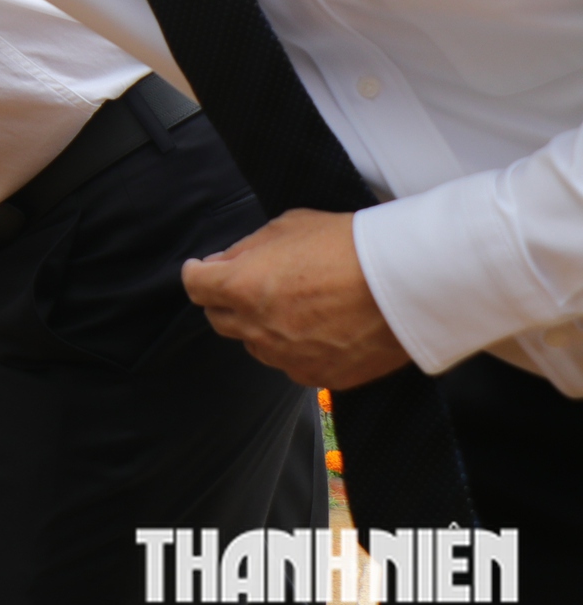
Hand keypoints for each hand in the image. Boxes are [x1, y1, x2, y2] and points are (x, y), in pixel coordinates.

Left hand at [180, 208, 413, 388]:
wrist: (408, 283)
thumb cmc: (350, 247)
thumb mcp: (288, 227)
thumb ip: (247, 249)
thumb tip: (223, 262)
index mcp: (242, 287)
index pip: (195, 286)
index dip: (197, 274)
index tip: (202, 270)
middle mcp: (258, 328)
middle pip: (220, 318)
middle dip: (225, 300)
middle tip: (246, 284)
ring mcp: (288, 357)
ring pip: (256, 345)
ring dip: (261, 326)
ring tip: (294, 305)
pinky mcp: (319, 377)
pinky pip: (292, 364)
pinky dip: (295, 348)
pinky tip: (318, 328)